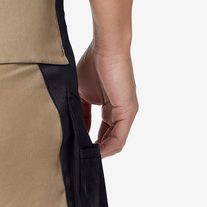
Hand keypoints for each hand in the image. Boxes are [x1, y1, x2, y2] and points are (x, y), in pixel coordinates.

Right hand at [77, 41, 137, 157]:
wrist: (106, 49)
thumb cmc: (94, 63)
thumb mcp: (83, 93)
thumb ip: (82, 112)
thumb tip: (79, 129)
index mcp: (112, 108)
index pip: (104, 132)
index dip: (91, 143)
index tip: (78, 149)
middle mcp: (122, 112)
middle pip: (110, 140)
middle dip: (96, 151)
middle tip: (80, 157)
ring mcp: (127, 113)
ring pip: (116, 143)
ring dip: (101, 153)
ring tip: (84, 157)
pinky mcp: (128, 112)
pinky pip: (119, 138)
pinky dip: (107, 148)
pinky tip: (94, 152)